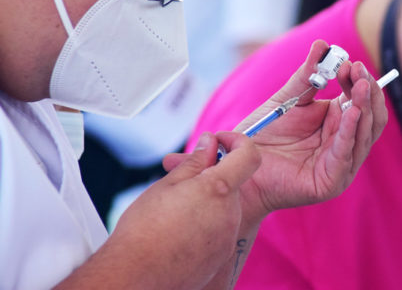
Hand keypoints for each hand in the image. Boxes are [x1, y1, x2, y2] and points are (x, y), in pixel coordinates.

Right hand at [91, 132, 261, 288]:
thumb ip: (195, 161)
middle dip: (213, 178)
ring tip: (176, 213)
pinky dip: (207, 225)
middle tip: (183, 184)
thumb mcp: (167, 185)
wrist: (135, 276)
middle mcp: (231, 213)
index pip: (249, 155)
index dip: (238, 142)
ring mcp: (229, 236)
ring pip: (226, 207)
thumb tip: (210, 142)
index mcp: (219, 189)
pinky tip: (181, 232)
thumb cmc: (144, 230)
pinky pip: (221, 230)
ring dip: (209, 203)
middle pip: (233, 184)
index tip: (221, 142)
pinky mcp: (223, 254)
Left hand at [166, 40, 387, 225]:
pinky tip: (351, 111)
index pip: (360, 99)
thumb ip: (306, 76)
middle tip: (358, 70)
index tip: (350, 62)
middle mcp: (344, 142)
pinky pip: (346, 153)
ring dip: (365, 106)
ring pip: (365, 133)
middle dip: (368, 91)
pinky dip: (351, 131)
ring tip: (361, 85)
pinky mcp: (332, 181)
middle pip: (371, 116)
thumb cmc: (262, 135)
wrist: (239, 165)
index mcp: (337, 123)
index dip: (359, 80)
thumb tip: (322, 45)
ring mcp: (340, 163)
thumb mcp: (287, 99)